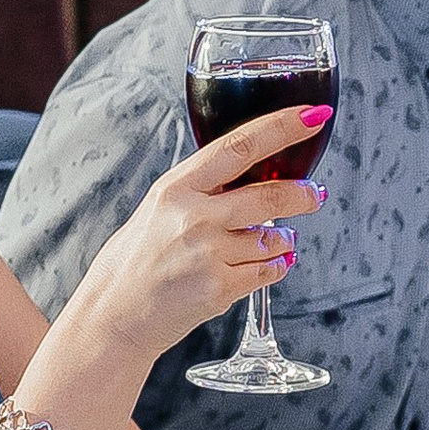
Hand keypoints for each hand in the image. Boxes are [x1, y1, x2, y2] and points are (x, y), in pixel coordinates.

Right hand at [61, 108, 331, 372]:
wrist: (114, 313)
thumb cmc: (136, 261)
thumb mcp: (160, 209)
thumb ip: (201, 190)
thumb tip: (251, 174)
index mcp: (177, 187)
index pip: (239, 146)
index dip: (281, 129)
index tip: (312, 116)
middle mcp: (193, 216)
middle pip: (269, 196)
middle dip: (302, 195)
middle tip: (314, 194)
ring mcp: (207, 253)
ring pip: (274, 238)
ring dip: (283, 240)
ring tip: (270, 242)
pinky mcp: (219, 287)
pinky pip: (268, 272)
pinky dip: (276, 267)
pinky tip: (268, 265)